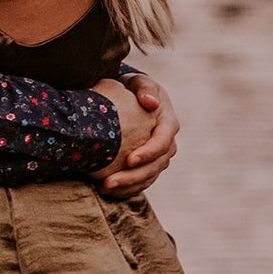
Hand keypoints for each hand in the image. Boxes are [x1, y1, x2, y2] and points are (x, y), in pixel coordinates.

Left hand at [92, 73, 179, 198]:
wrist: (132, 98)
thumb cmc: (135, 88)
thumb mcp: (140, 83)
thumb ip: (145, 87)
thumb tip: (150, 102)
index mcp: (168, 123)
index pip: (162, 142)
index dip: (148, 153)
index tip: (129, 160)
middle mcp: (167, 142)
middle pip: (155, 166)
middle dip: (133, 176)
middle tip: (109, 181)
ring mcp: (159, 156)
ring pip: (148, 177)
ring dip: (127, 185)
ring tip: (104, 187)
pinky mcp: (149, 165)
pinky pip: (141, 181)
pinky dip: (127, 188)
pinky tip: (109, 190)